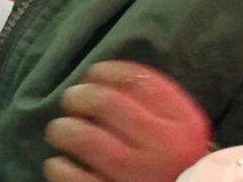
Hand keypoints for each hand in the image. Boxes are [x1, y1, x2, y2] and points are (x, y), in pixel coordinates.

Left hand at [44, 61, 211, 181]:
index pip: (136, 79)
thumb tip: (101, 79)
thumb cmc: (176, 165)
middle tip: (71, 101)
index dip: (105, 71)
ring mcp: (138, 176)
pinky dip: (59, 166)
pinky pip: (72, 176)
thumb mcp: (180, 131)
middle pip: (105, 103)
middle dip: (78, 96)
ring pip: (83, 137)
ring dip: (62, 130)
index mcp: (183, 123)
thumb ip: (154, 105)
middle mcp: (164, 148)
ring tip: (60, 132)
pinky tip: (61, 164)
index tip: (92, 75)